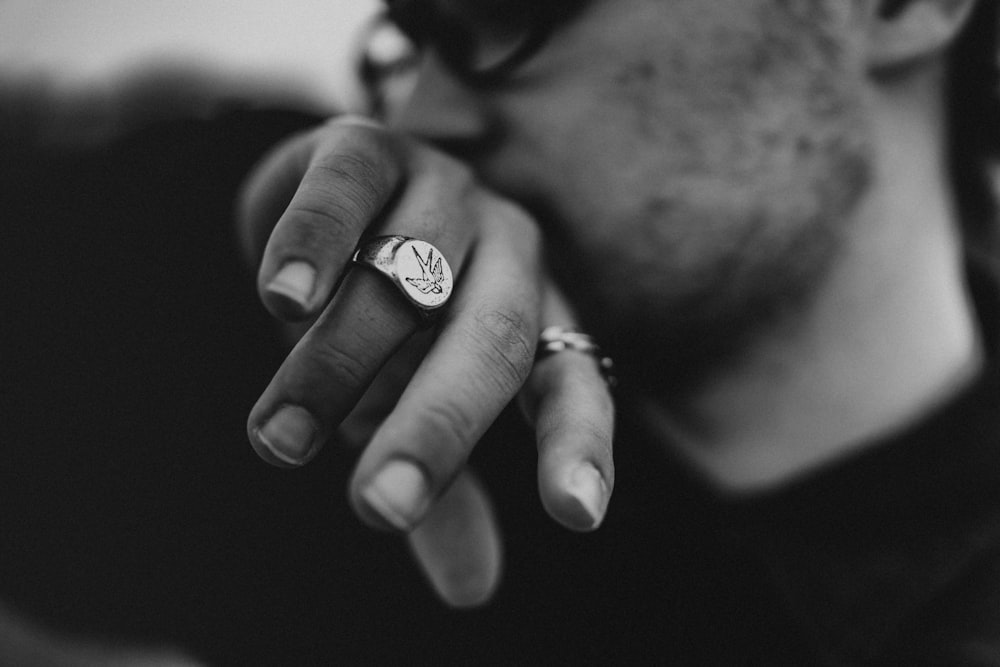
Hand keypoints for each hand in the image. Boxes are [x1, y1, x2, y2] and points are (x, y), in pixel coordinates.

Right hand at [237, 116, 614, 605]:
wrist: (336, 203)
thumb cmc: (394, 324)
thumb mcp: (416, 405)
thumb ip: (447, 490)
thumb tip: (474, 593)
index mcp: (535, 317)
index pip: (571, 386)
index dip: (577, 446)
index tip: (576, 516)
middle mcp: (507, 251)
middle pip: (489, 340)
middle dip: (436, 426)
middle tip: (381, 505)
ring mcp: (443, 191)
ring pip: (404, 276)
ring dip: (339, 362)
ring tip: (278, 439)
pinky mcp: (368, 147)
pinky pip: (346, 191)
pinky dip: (314, 243)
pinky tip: (282, 297)